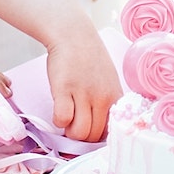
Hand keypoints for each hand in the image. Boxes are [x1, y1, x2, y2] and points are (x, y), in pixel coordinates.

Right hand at [47, 26, 120, 142]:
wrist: (73, 34)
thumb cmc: (89, 58)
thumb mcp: (108, 81)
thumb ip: (107, 103)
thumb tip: (99, 129)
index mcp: (115, 97)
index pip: (111, 133)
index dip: (98, 139)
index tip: (89, 135)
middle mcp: (103, 98)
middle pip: (93, 136)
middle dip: (81, 137)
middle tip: (74, 126)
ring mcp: (84, 94)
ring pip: (79, 132)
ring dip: (69, 131)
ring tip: (67, 118)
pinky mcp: (64, 89)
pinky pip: (62, 119)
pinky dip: (58, 121)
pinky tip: (59, 110)